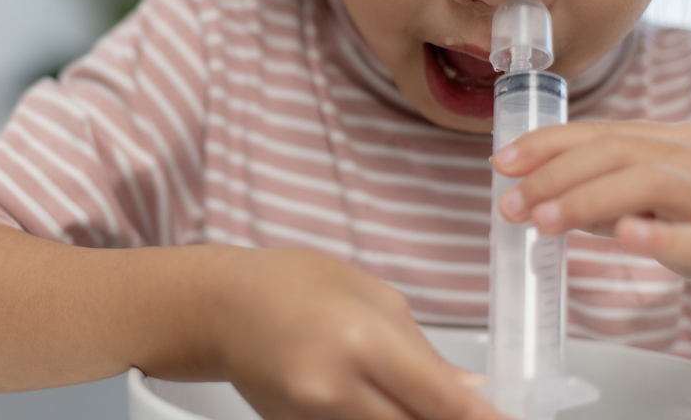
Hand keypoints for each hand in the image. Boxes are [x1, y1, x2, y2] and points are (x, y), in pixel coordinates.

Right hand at [212, 247, 506, 419]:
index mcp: (361, 339)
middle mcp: (334, 388)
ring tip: (412, 396)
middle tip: (468, 410)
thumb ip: (423, 352)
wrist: (221, 306)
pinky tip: (378, 402)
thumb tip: (470, 394)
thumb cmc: (292, 284)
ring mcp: (311, 419)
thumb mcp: (372, 296)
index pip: (443, 402)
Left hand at [492, 120, 690, 328]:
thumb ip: (602, 197)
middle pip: (620, 151)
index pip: (602, 132)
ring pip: (653, 182)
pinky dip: (659, 234)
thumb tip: (537, 194)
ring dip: (588, 199)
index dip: (547, 144)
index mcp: (679, 141)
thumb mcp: (651, 207)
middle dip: (555, 174)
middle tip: (511, 203)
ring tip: (543, 220)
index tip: (502, 162)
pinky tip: (624, 236)